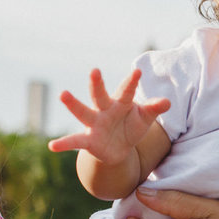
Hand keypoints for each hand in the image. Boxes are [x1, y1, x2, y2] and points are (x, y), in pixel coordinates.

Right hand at [47, 68, 169, 161]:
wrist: (119, 148)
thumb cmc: (131, 126)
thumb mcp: (144, 118)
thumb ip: (153, 109)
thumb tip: (167, 102)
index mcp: (120, 102)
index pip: (127, 91)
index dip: (132, 82)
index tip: (138, 72)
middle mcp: (104, 109)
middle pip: (100, 95)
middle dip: (97, 83)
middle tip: (95, 70)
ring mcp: (94, 124)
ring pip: (82, 112)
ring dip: (73, 104)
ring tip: (63, 94)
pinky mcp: (88, 140)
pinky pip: (74, 141)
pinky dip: (63, 144)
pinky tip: (52, 146)